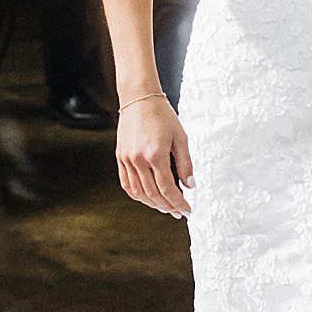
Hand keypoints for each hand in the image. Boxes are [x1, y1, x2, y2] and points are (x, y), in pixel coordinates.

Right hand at [117, 95, 193, 217]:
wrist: (139, 99)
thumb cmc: (163, 115)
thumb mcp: (181, 137)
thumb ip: (185, 163)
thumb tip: (190, 185)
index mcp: (156, 154)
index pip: (167, 189)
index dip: (178, 203)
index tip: (187, 210)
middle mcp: (138, 160)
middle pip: (153, 194)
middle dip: (168, 206)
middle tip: (179, 213)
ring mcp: (127, 159)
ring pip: (138, 192)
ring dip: (153, 204)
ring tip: (165, 208)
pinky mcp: (120, 157)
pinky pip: (126, 183)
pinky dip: (137, 195)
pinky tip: (148, 198)